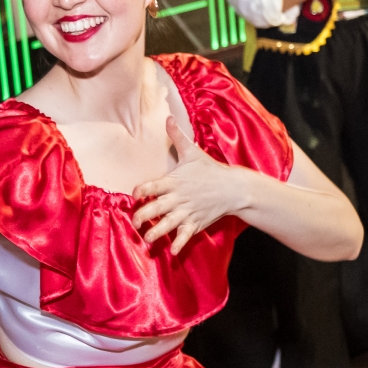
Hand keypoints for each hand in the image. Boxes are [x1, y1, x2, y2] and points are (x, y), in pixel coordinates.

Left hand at [130, 117, 248, 253]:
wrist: (233, 187)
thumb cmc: (209, 169)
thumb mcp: (193, 152)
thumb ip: (177, 136)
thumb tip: (167, 117)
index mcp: (174, 181)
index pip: (154, 185)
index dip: (143, 190)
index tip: (135, 194)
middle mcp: (178, 198)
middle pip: (157, 207)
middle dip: (144, 215)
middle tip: (134, 222)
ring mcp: (187, 212)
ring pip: (169, 223)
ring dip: (157, 231)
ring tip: (148, 239)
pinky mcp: (196, 222)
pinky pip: (186, 234)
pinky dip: (179, 242)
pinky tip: (172, 250)